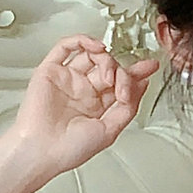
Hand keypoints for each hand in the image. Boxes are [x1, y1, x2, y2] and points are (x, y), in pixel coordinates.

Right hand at [0, 36, 157, 192]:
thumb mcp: (110, 131)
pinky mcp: (50, 71)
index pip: (118, 83)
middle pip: (108, 67)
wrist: (42, 151)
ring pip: (91, 55)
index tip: (150, 67)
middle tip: (123, 84)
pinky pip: (66, 47)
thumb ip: (127, 108)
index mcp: (96, 107)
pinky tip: (96, 47)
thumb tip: (141, 86)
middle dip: (122, 71)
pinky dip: (82, 41)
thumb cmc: (68, 150)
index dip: (135, 73)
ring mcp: (67, 80)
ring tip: (109, 75)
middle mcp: (82, 92)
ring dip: (106, 59)